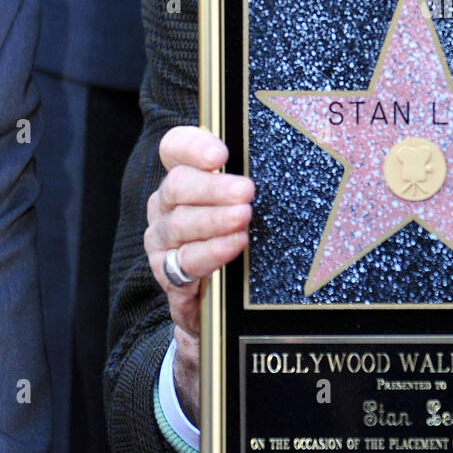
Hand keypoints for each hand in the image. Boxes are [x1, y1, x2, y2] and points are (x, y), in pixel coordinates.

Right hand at [144, 126, 253, 422]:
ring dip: (214, 219)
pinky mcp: (166, 272)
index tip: (221, 154)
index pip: (175, 148)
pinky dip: (211, 252)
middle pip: (178, 184)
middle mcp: (166, 205)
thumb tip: (290, 159)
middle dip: (214, 187)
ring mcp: (162, 239)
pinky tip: (234, 245)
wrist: (216, 307)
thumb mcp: (243, 208)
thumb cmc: (234, 240)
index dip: (193, 146)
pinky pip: (184, 261)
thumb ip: (249, 185)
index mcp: (183, 178)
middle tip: (246, 192)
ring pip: (180, 222)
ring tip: (243, 218)